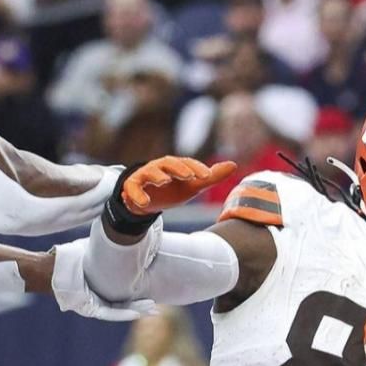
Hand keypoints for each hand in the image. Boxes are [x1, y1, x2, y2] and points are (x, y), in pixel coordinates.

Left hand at [50, 241, 155, 319]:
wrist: (51, 266)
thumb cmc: (69, 258)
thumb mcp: (93, 252)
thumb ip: (108, 250)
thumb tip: (123, 235)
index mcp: (99, 292)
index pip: (123, 297)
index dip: (138, 298)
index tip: (152, 297)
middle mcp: (96, 302)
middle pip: (124, 307)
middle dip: (142, 308)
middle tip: (156, 308)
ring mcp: (92, 306)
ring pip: (119, 311)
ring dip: (136, 311)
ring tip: (151, 308)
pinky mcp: (88, 308)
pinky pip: (109, 312)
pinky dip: (123, 313)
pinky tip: (135, 312)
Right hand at [119, 157, 236, 216]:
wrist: (147, 201)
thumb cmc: (172, 190)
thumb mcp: (193, 185)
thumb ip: (212, 176)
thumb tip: (234, 165)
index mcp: (175, 166)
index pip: (187, 163)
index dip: (197, 168)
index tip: (207, 176)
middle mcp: (160, 167)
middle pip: (168, 163)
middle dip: (178, 168)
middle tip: (189, 175)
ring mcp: (144, 176)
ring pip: (149, 172)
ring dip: (156, 175)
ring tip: (164, 181)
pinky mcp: (131, 187)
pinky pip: (132, 188)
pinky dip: (137, 195)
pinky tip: (146, 203)